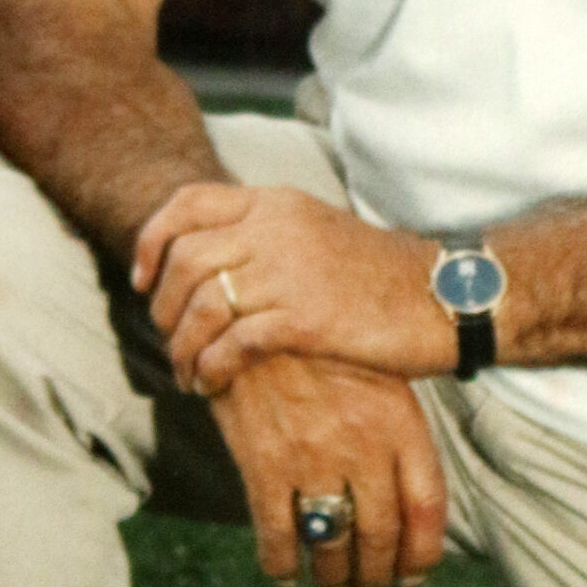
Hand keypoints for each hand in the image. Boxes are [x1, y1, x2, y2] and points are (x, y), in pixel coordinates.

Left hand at [132, 182, 455, 385]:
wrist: (443, 298)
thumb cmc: (381, 276)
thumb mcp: (318, 233)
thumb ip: (267, 235)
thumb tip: (212, 261)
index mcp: (277, 203)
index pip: (188, 203)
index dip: (152, 240)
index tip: (143, 279)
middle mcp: (276, 228)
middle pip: (183, 259)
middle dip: (162, 306)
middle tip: (169, 338)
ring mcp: (289, 271)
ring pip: (199, 305)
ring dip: (181, 347)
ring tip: (188, 373)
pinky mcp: (304, 319)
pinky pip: (231, 343)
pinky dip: (210, 367)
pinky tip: (212, 383)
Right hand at [207, 351, 447, 586]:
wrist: (257, 306)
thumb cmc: (324, 342)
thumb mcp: (379, 371)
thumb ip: (397, 430)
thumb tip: (408, 497)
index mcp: (400, 422)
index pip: (427, 508)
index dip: (423, 554)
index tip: (413, 573)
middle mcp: (363, 447)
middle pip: (382, 537)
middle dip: (376, 577)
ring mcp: (313, 459)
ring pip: (332, 546)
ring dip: (333, 577)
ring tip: (331, 583)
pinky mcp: (265, 464)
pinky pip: (277, 537)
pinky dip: (282, 566)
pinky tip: (285, 573)